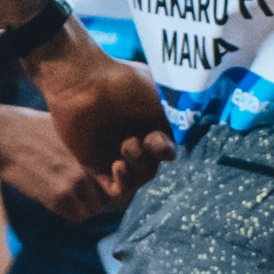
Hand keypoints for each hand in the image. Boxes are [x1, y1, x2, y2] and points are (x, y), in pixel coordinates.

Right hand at [0, 108, 120, 223]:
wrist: (1, 135)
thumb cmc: (31, 128)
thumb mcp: (69, 129)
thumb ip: (89, 146)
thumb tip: (105, 158)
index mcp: (98, 148)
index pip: (122, 176)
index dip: (115, 183)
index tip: (104, 182)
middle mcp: (92, 165)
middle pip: (112, 196)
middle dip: (100, 196)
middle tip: (82, 191)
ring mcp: (77, 182)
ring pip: (95, 209)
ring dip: (84, 206)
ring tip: (66, 193)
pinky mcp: (59, 197)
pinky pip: (77, 216)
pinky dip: (69, 212)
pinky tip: (54, 197)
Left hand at [27, 36, 171, 193]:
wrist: (85, 85)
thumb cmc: (126, 86)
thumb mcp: (162, 101)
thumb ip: (178, 123)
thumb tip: (189, 138)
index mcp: (147, 125)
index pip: (164, 151)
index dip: (164, 150)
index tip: (155, 137)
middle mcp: (132, 140)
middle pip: (152, 166)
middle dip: (150, 157)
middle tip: (141, 140)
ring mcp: (113, 154)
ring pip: (138, 178)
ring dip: (138, 166)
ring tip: (125, 146)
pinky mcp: (94, 165)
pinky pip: (115, 189)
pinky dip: (123, 184)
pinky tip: (118, 166)